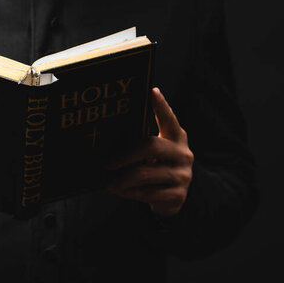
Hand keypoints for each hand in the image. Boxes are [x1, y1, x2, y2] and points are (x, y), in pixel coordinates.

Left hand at [106, 87, 193, 215]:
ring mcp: (183, 175)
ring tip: (108, 181)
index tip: (152, 91)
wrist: (171, 198)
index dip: (161, 105)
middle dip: (125, 154)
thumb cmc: (154, 167)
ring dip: (123, 178)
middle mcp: (183, 153)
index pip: (168, 118)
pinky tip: (118, 190)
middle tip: (107, 162)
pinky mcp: (178, 195)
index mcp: (176, 137)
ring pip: (146, 173)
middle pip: (152, 146)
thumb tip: (108, 137)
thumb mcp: (152, 153)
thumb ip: (140, 143)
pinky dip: (129, 192)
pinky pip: (148, 193)